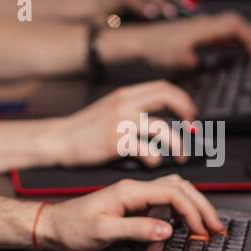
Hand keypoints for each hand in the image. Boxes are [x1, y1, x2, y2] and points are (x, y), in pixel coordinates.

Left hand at [40, 173, 224, 250]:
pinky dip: (180, 208)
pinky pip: (163, 200)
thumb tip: (168, 230)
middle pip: (179, 188)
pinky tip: (184, 222)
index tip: (203, 230)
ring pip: (173, 191)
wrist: (53, 226)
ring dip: (193, 205)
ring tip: (206, 224)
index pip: (173, 194)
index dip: (193, 211)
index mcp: (129, 191)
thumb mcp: (103, 232)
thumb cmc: (72, 228)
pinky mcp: (131, 203)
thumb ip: (136, 229)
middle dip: (201, 206)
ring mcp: (133, 195)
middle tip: (216, 227)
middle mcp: (133, 189)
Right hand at [44, 79, 198, 168]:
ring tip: (180, 156)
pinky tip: (152, 163)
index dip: (182, 99)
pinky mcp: (116, 142)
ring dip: (177, 144)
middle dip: (187, 113)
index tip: (189, 114)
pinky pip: (147, 150)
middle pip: (168, 98)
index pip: (163, 87)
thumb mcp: (108, 109)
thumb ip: (130, 109)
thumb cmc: (84, 129)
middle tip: (192, 130)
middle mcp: (124, 104)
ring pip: (163, 128)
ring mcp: (120, 122)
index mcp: (124, 95)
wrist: (59, 139)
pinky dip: (155, 158)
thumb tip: (157, 118)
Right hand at [96, 0, 192, 19]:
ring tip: (170, 12)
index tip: (190, 1)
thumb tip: (178, 14)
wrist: (91, 6)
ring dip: (160, 0)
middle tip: (187, 4)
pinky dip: (142, 6)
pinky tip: (150, 15)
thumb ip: (157, 5)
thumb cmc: (118, 7)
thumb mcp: (141, 3)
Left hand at [103, 11, 250, 71]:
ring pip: (230, 25)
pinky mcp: (196, 30)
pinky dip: (235, 37)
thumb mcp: (173, 57)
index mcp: (201, 27)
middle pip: (236, 23)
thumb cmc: (155, 48)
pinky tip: (238, 48)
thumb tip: (201, 60)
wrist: (139, 40)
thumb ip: (191, 58)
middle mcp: (203, 23)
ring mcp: (200, 25)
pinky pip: (222, 30)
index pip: (234, 26)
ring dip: (246, 36)